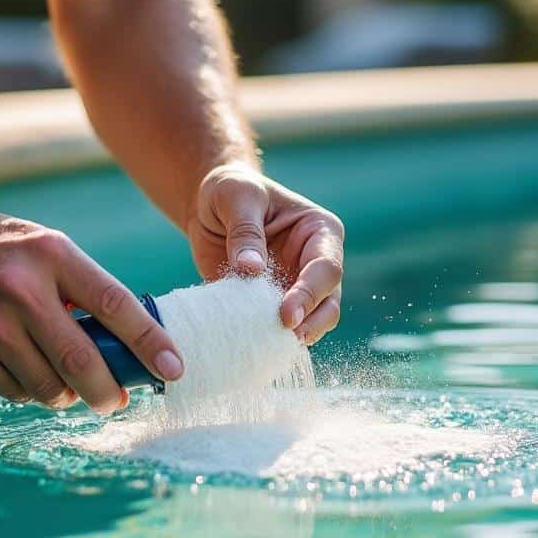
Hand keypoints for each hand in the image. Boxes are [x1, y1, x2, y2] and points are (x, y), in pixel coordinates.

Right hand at [0, 195, 183, 413]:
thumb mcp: (42, 246)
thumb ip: (80, 288)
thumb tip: (126, 342)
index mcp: (51, 256)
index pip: (115, 305)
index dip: (150, 342)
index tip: (174, 368)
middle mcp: (21, 292)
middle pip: (83, 361)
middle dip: (109, 392)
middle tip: (118, 400)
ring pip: (49, 386)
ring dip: (66, 394)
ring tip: (65, 383)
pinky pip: (14, 393)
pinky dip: (29, 391)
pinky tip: (23, 369)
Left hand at [187, 163, 344, 343]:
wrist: (208, 207)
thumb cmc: (230, 191)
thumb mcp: (236, 197)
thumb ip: (245, 231)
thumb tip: (250, 270)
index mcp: (319, 231)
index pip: (326, 267)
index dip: (310, 293)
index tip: (287, 314)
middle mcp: (315, 263)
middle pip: (329, 302)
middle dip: (311, 323)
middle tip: (284, 335)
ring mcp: (297, 287)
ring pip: (312, 322)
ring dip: (294, 336)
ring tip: (268, 344)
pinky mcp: (274, 305)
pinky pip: (280, 329)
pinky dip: (270, 340)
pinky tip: (254, 346)